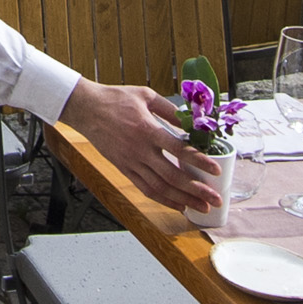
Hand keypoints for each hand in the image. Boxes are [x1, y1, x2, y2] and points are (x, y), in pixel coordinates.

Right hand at [60, 78, 220, 213]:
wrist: (86, 109)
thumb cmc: (116, 99)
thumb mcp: (146, 96)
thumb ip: (170, 109)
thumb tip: (192, 119)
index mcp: (147, 130)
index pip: (179, 150)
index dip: (199, 161)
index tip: (216, 171)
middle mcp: (140, 150)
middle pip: (173, 175)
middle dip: (197, 190)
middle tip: (215, 199)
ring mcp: (131, 162)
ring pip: (160, 187)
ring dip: (183, 199)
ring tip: (201, 207)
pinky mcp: (124, 169)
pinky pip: (145, 189)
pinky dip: (163, 199)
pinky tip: (178, 204)